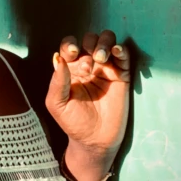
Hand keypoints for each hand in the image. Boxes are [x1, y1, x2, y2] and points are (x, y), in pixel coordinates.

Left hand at [45, 30, 129, 153]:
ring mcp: (106, 69)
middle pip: (90, 39)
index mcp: (70, 68)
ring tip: (101, 58)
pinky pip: (124, 56)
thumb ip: (57, 81)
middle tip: (89, 63)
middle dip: (90, 43)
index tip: (74, 53)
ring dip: (104, 43)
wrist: (94, 141)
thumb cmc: (72, 122)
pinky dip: (121, 49)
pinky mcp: (122, 76)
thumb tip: (58, 57)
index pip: (70, 46)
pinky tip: (116, 52)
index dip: (71, 45)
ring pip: (107, 42)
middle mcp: (88, 64)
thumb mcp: (57, 103)